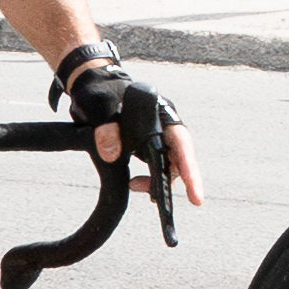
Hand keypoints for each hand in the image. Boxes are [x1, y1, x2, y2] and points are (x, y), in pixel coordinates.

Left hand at [54, 45, 182, 198]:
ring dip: (157, 181)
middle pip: (180, 158)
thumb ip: (106, 127)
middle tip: (172, 202)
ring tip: (137, 188)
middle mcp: (164, 126)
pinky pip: (156, 167)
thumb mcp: (100, 106)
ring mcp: (157, 136)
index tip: (196, 197)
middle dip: (176, 180)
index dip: (189, 170)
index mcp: (160, 112)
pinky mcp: (147, 145)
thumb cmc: (101, 92)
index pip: (180, 143)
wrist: (92, 87)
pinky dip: (149, 180)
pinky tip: (136, 185)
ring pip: (168, 165)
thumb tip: (111, 155)